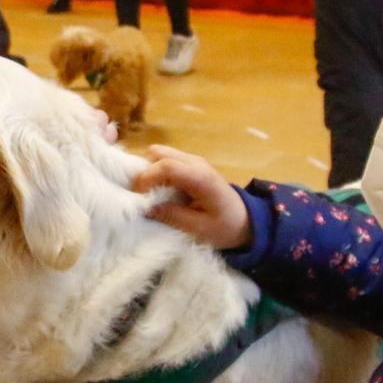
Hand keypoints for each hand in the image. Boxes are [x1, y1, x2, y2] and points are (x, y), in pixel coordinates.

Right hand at [134, 145, 252, 250]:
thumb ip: (172, 216)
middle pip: (158, 153)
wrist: (246, 221)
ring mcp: (192, 161)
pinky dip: (156, 171)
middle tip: (140, 195)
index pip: (166, 165)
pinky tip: (158, 190)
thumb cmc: (225, 227)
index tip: (137, 197)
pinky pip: (165, 160)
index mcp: (200, 177)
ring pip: (159, 153)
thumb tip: (145, 208)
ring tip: (149, 193)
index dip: (146, 178)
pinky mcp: (189, 165)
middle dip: (144, 171)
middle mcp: (195, 162)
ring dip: (149, 170)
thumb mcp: (199, 229)